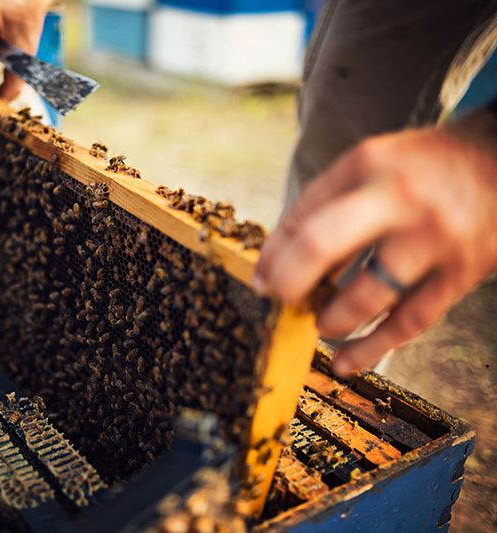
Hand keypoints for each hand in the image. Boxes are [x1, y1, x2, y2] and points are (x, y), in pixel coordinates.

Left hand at [254, 109, 496, 375]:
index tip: (260, 280)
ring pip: (367, 295)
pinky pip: (409, 321)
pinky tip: (347, 361)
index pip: (302, 215)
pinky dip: (373, 346)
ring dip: (332, 319)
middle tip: (277, 300)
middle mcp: (398, 199)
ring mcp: (432, 238)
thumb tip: (280, 258)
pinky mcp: (461, 273)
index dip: (274, 254)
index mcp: (366, 165)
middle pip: (322, 245)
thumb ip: (328, 204)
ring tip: (321, 325)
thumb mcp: (371, 163)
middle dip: (288, 281)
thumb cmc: (422, 167)